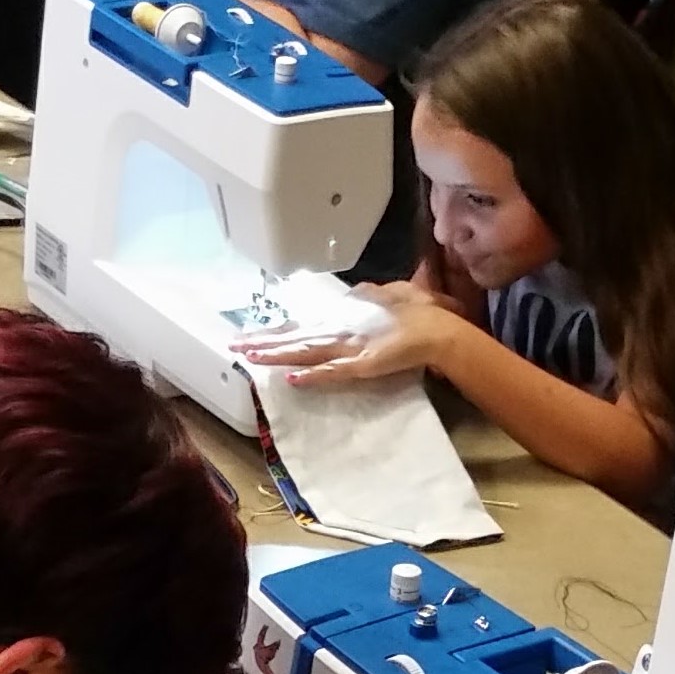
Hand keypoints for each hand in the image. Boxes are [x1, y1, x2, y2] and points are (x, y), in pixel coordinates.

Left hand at [232, 282, 464, 388]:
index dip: (276, 330)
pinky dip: (313, 377)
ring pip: (306, 351)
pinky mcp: (363, 365)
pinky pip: (334, 372)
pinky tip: (292, 380)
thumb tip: (359, 293)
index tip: (251, 334)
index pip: (303, 324)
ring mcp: (350, 346)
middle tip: (234, 344)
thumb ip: (370, 296)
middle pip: (295, 336)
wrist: (440, 327)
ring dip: (277, 355)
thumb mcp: (389, 295)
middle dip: (263, 340)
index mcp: (345, 315)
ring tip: (250, 358)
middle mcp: (341, 328)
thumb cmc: (417, 311)